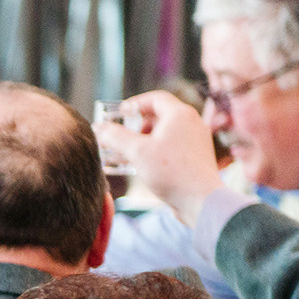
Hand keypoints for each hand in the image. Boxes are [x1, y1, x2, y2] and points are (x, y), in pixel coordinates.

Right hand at [99, 91, 223, 223]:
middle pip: (160, 115)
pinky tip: (145, 165)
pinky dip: (157, 150)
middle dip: (137, 126)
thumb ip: (115, 137)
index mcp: (180, 114)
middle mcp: (192, 122)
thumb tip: (98, 127)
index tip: (119, 114)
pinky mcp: (197, 156)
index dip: (134, 104)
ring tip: (130, 154)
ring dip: (145, 140)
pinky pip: (173, 146)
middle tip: (122, 137)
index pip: (155, 98)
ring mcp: (197, 140)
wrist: (200, 200)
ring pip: (166, 132)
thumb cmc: (171, 173)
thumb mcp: (137, 152)